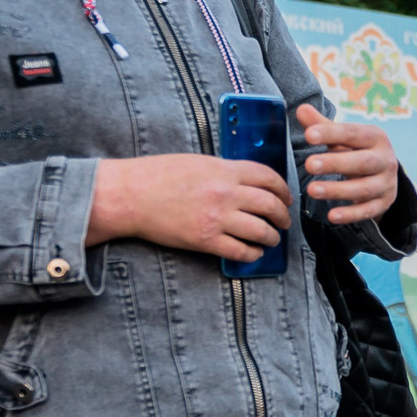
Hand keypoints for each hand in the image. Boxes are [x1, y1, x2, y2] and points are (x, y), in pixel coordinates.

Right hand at [89, 154, 289, 260]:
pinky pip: (240, 251)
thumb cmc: (158, 175)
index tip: (286, 197)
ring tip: (272, 239)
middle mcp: (226, 193)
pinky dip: (253, 254)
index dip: (283, 189)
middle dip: (283, 215)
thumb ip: (224, 171)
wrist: (130, 196)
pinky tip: (254, 252)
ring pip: (261, 231)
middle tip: (284, 221)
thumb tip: (246, 181)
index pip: (268, 177)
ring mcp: (217, 218)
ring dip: (272, 237)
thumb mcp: (197, 162)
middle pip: (270, 205)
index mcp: (224, 170)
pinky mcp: (206, 240)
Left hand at [298, 105, 400, 224]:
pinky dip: (351, 214)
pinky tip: (332, 216)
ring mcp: (387, 183)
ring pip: (364, 188)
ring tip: (311, 190)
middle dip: (335, 163)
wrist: (384, 173)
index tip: (309, 135)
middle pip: (362, 162)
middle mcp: (385, 159)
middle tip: (309, 165)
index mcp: (375, 137)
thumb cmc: (356, 150)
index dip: (331, 134)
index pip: (353, 133)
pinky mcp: (384, 203)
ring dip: (338, 190)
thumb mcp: (342, 137)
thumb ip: (322, 126)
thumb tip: (301, 110)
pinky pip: (368, 211)